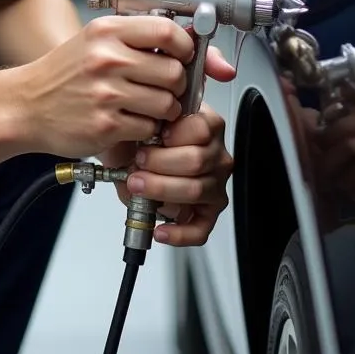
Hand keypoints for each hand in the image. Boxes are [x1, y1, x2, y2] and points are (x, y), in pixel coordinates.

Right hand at [15, 14, 195, 158]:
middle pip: (174, 72)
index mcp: (106, 31)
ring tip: (145, 107)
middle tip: (162, 88)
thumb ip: (139, 40)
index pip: (167, 32)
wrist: (26, 105)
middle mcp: (106, 59)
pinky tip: (129, 122)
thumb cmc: (66, 74)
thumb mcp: (96, 43)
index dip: (185, 47)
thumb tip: (195, 44)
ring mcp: (105, 94)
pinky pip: (149, 129)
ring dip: (164, 111)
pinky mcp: (104, 126)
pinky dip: (145, 130)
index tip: (183, 57)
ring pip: (167, 104)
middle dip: (176, 85)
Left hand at [124, 103, 233, 246]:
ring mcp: (216, 184)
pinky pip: (200, 228)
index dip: (175, 134)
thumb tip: (142, 139)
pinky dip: (179, 233)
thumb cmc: (146, 136)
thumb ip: (149, 124)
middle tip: (138, 163)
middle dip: (160, 163)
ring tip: (138, 186)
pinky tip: (160, 230)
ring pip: (195, 191)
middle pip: (197, 160)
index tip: (152, 135)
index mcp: (207, 124)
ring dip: (161, 190)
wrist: (139, 154)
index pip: (201, 129)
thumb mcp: (147, 120)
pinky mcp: (209, 211)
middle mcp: (216, 154)